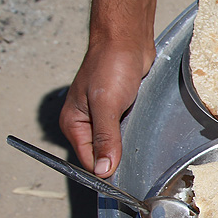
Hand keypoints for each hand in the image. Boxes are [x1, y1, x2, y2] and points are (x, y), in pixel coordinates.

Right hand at [59, 40, 153, 176]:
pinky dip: (136, 133)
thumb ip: (105, 138)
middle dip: (119, 158)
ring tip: (141, 139)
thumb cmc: (111, 65)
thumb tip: (103, 170)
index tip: (126, 177)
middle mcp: (86, 123)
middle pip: (102, 155)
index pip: (88, 162)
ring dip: (129, 145)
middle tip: (138, 158)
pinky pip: (127, 131)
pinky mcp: (120, 111)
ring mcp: (103, 117)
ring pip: (117, 144)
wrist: (127, 40)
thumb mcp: (107, 104)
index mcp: (74, 124)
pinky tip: (144, 130)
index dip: (105, 170)